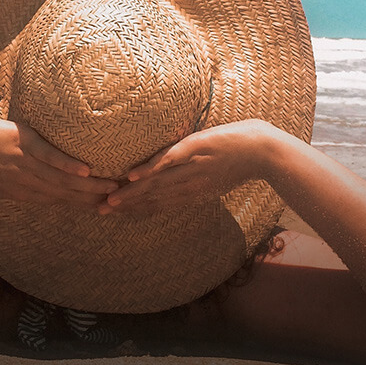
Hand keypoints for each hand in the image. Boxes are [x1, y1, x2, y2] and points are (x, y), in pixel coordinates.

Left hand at [0, 116, 118, 208]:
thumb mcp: (0, 184)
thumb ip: (21, 186)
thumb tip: (37, 188)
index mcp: (25, 191)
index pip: (60, 200)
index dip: (82, 204)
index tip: (104, 207)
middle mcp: (30, 182)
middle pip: (66, 192)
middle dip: (93, 197)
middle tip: (119, 200)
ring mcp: (27, 163)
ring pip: (61, 178)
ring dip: (87, 184)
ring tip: (111, 187)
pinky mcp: (23, 143)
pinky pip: (47, 156)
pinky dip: (65, 164)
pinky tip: (85, 169)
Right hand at [98, 119, 274, 214]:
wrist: (264, 151)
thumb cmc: (242, 161)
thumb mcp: (217, 177)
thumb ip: (197, 181)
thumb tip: (180, 181)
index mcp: (192, 192)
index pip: (160, 204)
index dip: (137, 209)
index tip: (116, 214)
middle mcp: (188, 185)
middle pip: (152, 198)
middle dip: (126, 205)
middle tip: (101, 212)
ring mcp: (190, 168)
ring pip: (156, 184)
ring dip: (132, 193)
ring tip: (109, 200)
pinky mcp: (194, 150)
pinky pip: (168, 162)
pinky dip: (150, 170)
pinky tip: (132, 177)